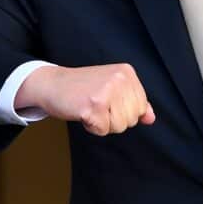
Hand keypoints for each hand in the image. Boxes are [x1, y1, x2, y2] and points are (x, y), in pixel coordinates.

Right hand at [15, 64, 154, 135]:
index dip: (122, 110)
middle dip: (113, 119)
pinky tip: (82, 112)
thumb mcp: (112, 89)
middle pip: (132, 119)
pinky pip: (103, 130)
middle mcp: (119, 79)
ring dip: (103, 123)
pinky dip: (91, 127)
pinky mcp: (93, 106)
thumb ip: (133, 102)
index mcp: (126, 73)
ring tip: (89, 107)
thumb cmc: (81, 88)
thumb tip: (150, 118)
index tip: (105, 99)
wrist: (51, 84)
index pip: (141, 107)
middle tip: (95, 104)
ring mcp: (106, 91)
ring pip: (120, 126)